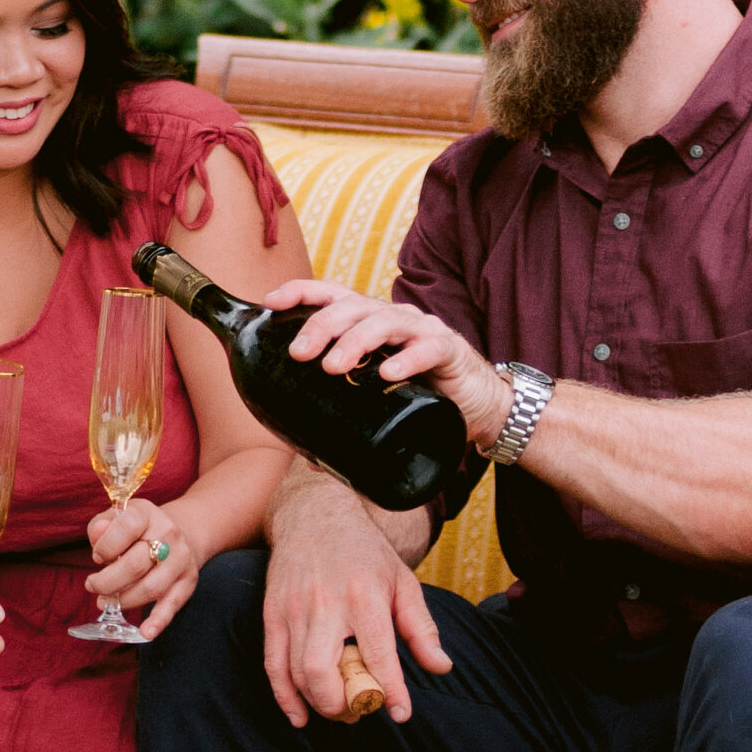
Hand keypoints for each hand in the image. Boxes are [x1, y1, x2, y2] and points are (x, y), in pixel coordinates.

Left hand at [87, 496, 197, 634]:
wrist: (181, 532)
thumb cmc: (138, 529)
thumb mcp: (117, 518)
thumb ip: (101, 527)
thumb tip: (97, 536)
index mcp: (147, 514)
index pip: (126, 528)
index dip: (105, 546)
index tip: (96, 557)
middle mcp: (168, 533)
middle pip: (135, 564)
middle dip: (107, 581)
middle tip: (93, 586)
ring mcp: (181, 559)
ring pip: (150, 587)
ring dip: (124, 600)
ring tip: (107, 601)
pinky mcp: (188, 581)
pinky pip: (173, 604)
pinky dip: (159, 620)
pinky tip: (146, 632)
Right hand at [262, 467, 451, 729]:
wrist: (315, 513)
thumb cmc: (365, 553)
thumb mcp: (402, 582)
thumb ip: (421, 628)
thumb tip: (441, 668)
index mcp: (364, 596)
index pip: (377, 654)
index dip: (390, 690)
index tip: (401, 714)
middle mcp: (326, 604)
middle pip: (323, 670)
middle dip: (342, 704)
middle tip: (360, 710)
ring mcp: (294, 609)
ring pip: (297, 672)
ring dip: (318, 703)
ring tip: (340, 709)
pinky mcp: (272, 612)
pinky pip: (273, 664)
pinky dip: (284, 696)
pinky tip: (300, 716)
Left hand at [264, 277, 508, 445]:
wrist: (480, 406)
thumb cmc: (422, 395)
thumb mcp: (378, 402)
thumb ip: (347, 422)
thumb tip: (310, 460)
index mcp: (370, 321)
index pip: (332, 295)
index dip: (302, 291)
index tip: (271, 301)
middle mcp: (393, 317)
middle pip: (353, 306)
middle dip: (322, 325)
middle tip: (299, 353)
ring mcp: (422, 330)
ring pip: (385, 322)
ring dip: (356, 341)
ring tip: (333, 367)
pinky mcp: (449, 350)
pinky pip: (428, 348)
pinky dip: (407, 359)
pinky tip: (389, 374)